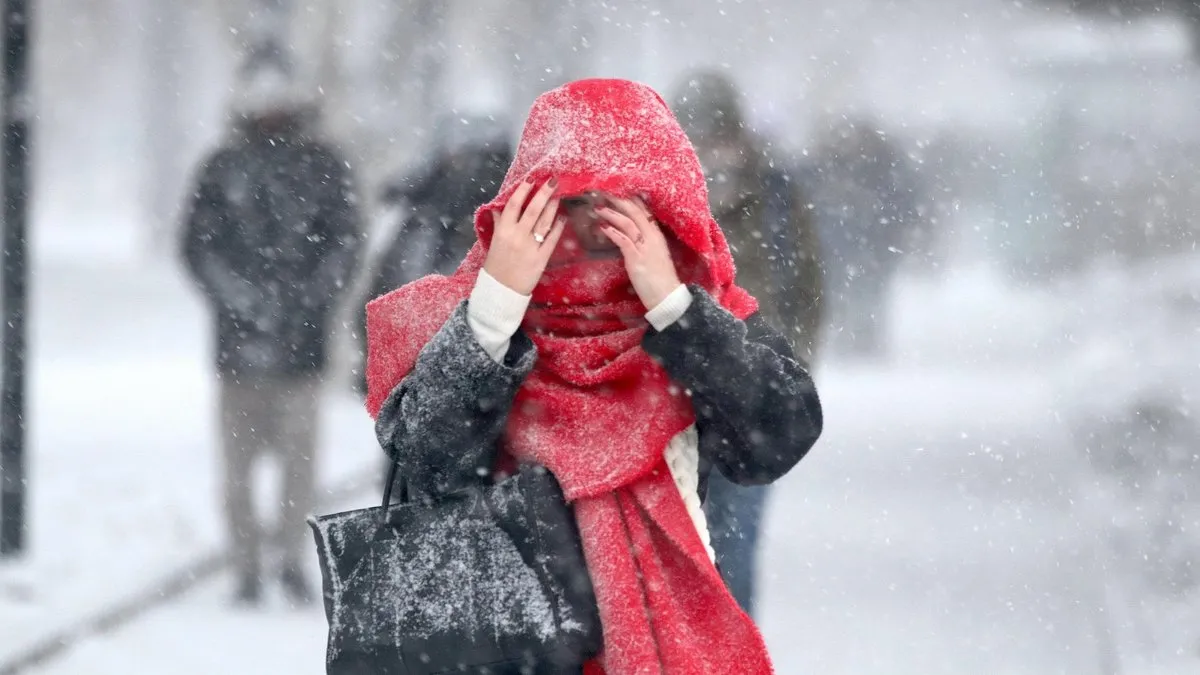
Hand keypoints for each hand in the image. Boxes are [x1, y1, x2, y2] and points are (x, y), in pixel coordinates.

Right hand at [483, 179, 566, 294]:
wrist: (501, 290)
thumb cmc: (496, 265)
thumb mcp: (494, 242)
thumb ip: (499, 224)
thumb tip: (499, 208)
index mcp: (503, 231)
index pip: (514, 205)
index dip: (523, 190)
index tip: (531, 179)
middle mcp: (517, 236)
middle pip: (533, 210)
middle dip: (543, 193)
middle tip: (553, 181)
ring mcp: (530, 247)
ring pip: (544, 222)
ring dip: (552, 207)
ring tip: (558, 196)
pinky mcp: (541, 258)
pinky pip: (552, 239)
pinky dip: (558, 227)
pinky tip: (562, 218)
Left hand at [596, 196, 682, 309]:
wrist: (667, 297)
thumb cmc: (660, 279)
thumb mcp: (653, 256)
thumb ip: (644, 245)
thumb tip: (630, 238)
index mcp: (657, 236)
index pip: (644, 211)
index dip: (631, 200)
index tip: (618, 190)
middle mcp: (652, 238)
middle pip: (635, 212)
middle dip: (619, 200)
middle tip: (604, 191)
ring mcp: (645, 247)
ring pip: (628, 223)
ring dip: (611, 213)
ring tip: (598, 208)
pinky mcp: (637, 259)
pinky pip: (624, 240)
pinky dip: (612, 232)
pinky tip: (602, 227)